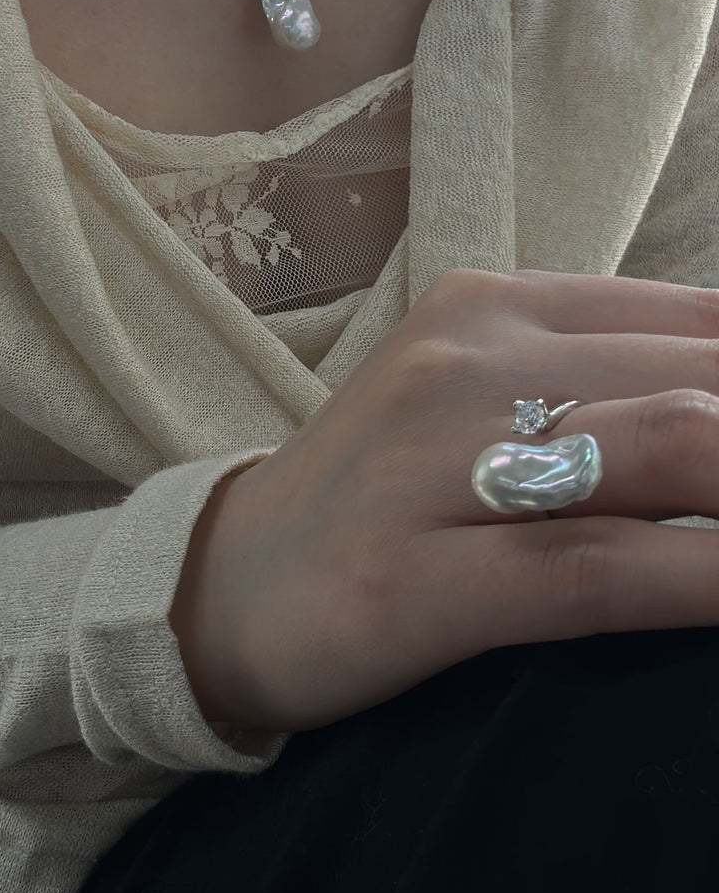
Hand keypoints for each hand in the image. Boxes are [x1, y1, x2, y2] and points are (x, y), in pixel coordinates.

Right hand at [176, 268, 718, 732]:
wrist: (222, 586)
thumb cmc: (383, 500)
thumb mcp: (483, 407)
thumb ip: (607, 389)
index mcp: (496, 306)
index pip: (704, 319)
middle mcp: (473, 362)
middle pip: (707, 378)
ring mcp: (442, 463)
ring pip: (673, 452)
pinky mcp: (424, 577)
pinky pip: (604, 569)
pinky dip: (709, 579)